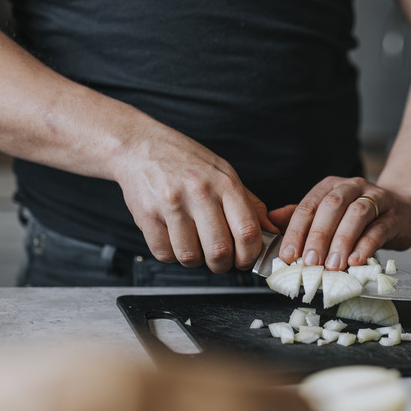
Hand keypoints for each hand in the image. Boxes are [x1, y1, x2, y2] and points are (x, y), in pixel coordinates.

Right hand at [113, 130, 277, 272]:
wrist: (139, 146)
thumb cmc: (186, 161)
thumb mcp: (224, 173)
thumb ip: (249, 204)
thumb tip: (271, 231)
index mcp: (224, 183)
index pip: (247, 231)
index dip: (250, 255)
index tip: (246, 259)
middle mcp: (199, 193)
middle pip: (220, 251)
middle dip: (223, 265)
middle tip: (221, 260)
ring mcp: (171, 205)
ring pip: (190, 257)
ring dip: (196, 260)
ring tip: (195, 246)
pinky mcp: (146, 216)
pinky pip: (164, 253)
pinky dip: (172, 254)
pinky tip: (174, 239)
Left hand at [269, 176, 410, 270]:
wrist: (405, 209)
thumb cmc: (362, 217)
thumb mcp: (330, 214)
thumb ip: (301, 217)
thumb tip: (271, 221)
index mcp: (331, 186)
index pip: (309, 205)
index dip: (296, 231)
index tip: (288, 255)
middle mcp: (352, 187)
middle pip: (332, 206)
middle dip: (318, 236)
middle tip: (310, 262)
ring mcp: (376, 199)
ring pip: (357, 214)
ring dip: (342, 241)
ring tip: (333, 265)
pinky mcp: (395, 215)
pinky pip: (379, 229)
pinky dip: (366, 246)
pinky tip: (356, 261)